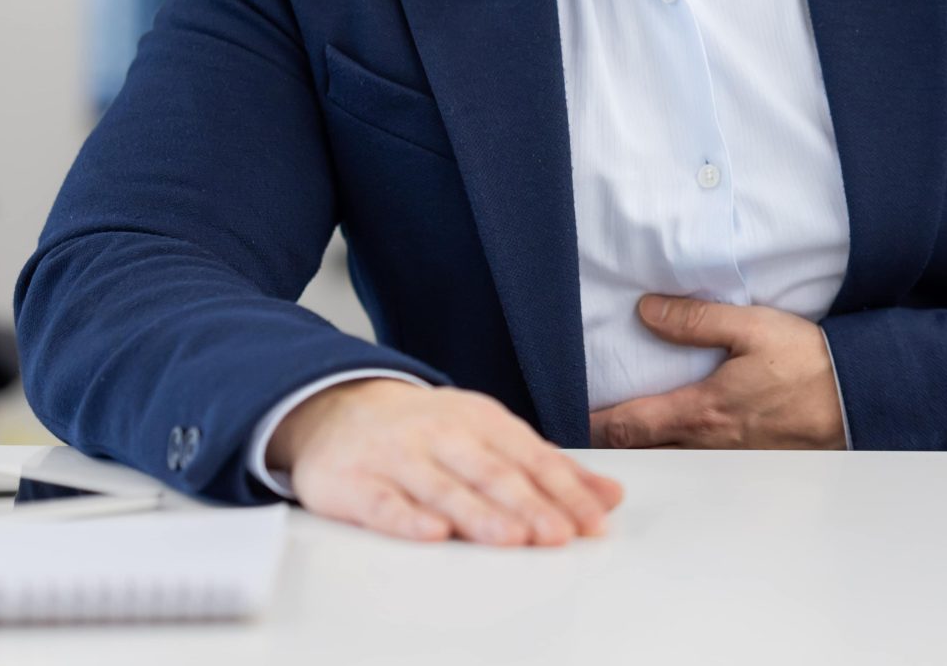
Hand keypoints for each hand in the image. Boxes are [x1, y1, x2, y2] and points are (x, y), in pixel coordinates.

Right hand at [269, 378, 622, 545]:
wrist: (335, 407)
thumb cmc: (428, 431)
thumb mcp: (491, 437)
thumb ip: (550, 469)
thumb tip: (610, 496)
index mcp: (482, 421)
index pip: (531, 458)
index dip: (563, 490)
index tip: (592, 521)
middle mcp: (443, 434)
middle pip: (492, 473)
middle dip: (529, 505)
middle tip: (559, 534)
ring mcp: (398, 456)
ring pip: (443, 488)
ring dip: (479, 514)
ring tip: (512, 539)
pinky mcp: (355, 482)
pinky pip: (383, 503)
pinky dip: (408, 518)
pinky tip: (432, 534)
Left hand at [587, 296, 844, 449]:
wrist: (856, 399)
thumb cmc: (807, 362)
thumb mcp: (752, 327)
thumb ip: (696, 320)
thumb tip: (646, 312)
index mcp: (700, 409)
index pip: (628, 423)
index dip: (592, 423)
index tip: (564, 418)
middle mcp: (705, 441)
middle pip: (640, 448)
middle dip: (606, 440)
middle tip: (577, 427)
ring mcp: (726, 456)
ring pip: (667, 457)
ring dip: (637, 447)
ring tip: (613, 432)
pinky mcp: (746, 457)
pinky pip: (696, 459)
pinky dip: (672, 451)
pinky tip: (669, 437)